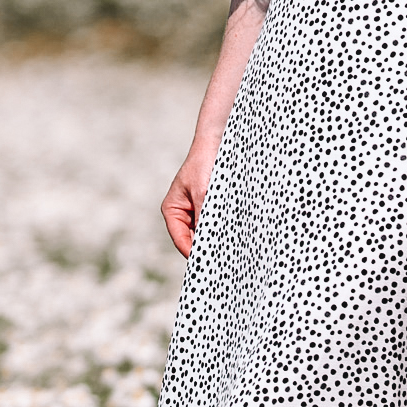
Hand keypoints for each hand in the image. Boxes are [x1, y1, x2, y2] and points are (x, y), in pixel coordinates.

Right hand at [161, 134, 220, 256]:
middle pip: (193, 240)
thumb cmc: (204, 163)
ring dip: (217, 239)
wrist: (218, 142)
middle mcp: (184, 214)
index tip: (207, 264)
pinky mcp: (212, 208)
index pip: (180, 240)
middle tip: (223, 260)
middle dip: (207, 248)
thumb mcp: (204, 193)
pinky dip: (223, 230)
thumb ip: (204, 219)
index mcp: (173, 210)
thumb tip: (206, 245)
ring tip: (230, 249)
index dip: (193, 254)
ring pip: (206, 233)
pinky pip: (216, 224)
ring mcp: (198, 211)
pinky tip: (234, 235)